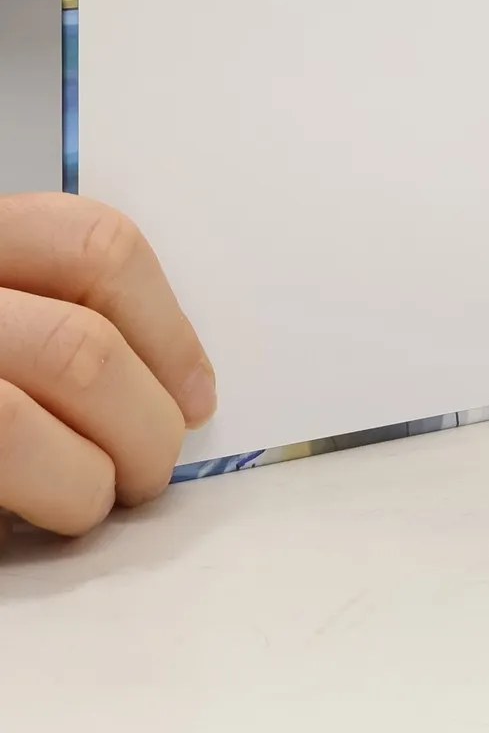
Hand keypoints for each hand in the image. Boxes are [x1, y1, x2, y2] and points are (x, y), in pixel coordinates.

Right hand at [0, 194, 213, 536]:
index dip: (167, 325)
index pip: (96, 245)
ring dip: (86, 480)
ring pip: (15, 426)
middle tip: (153, 464)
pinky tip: (37, 516)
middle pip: (76, 348)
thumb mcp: (9, 304)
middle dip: (142, 422)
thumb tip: (176, 386)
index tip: (196, 391)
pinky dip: (34, 501)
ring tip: (97, 496)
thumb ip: (54, 310)